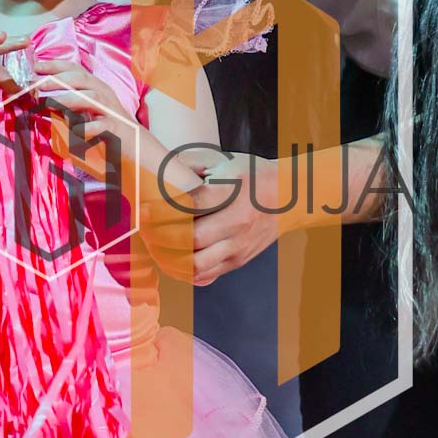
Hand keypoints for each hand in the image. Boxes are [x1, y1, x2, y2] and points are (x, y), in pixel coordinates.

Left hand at [143, 148, 282, 286]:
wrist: (292, 197)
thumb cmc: (254, 175)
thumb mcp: (227, 161)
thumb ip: (192, 165)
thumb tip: (158, 169)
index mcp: (234, 192)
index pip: (192, 206)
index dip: (164, 210)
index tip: (145, 209)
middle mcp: (238, 222)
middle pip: (190, 240)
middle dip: (161, 237)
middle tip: (145, 230)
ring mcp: (238, 246)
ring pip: (195, 265)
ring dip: (169, 259)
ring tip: (155, 248)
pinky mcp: (237, 261)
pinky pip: (205, 276)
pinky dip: (183, 273)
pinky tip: (173, 261)